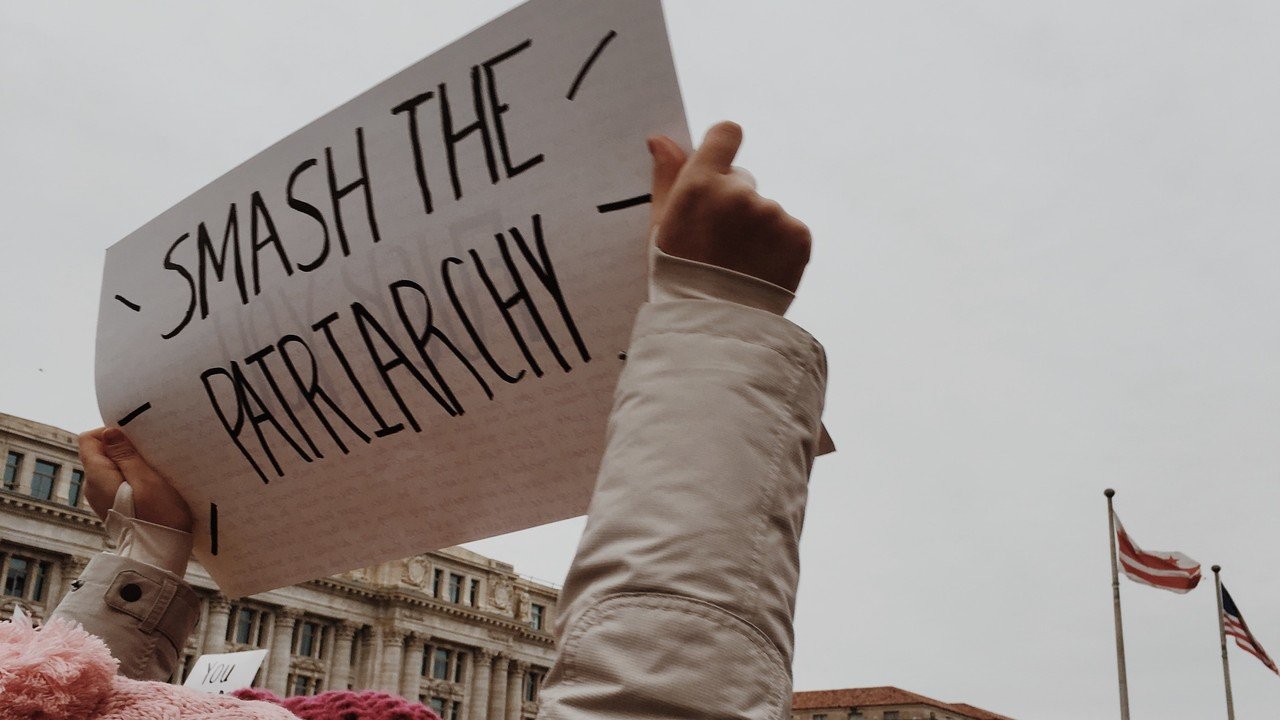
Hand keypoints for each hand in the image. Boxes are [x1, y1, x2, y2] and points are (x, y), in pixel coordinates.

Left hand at [78, 427, 192, 532]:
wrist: (161, 553)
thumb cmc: (158, 516)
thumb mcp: (146, 479)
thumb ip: (126, 455)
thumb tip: (109, 433)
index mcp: (97, 477)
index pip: (88, 439)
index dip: (110, 432)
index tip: (135, 439)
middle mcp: (92, 486)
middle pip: (99, 452)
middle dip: (123, 448)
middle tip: (150, 456)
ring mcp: (100, 497)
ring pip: (109, 467)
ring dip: (130, 463)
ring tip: (153, 472)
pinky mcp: (111, 505)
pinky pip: (116, 481)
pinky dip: (131, 477)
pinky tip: (150, 486)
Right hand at [648, 121, 811, 292]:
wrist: (715, 329)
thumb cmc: (679, 278)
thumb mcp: (661, 227)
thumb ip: (666, 177)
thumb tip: (661, 139)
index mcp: (700, 185)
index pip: (726, 134)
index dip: (723, 147)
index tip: (719, 169)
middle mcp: (738, 193)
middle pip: (743, 181)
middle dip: (733, 205)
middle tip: (719, 245)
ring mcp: (772, 214)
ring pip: (766, 211)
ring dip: (757, 230)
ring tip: (739, 265)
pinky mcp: (799, 236)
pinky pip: (790, 231)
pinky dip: (779, 248)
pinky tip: (761, 271)